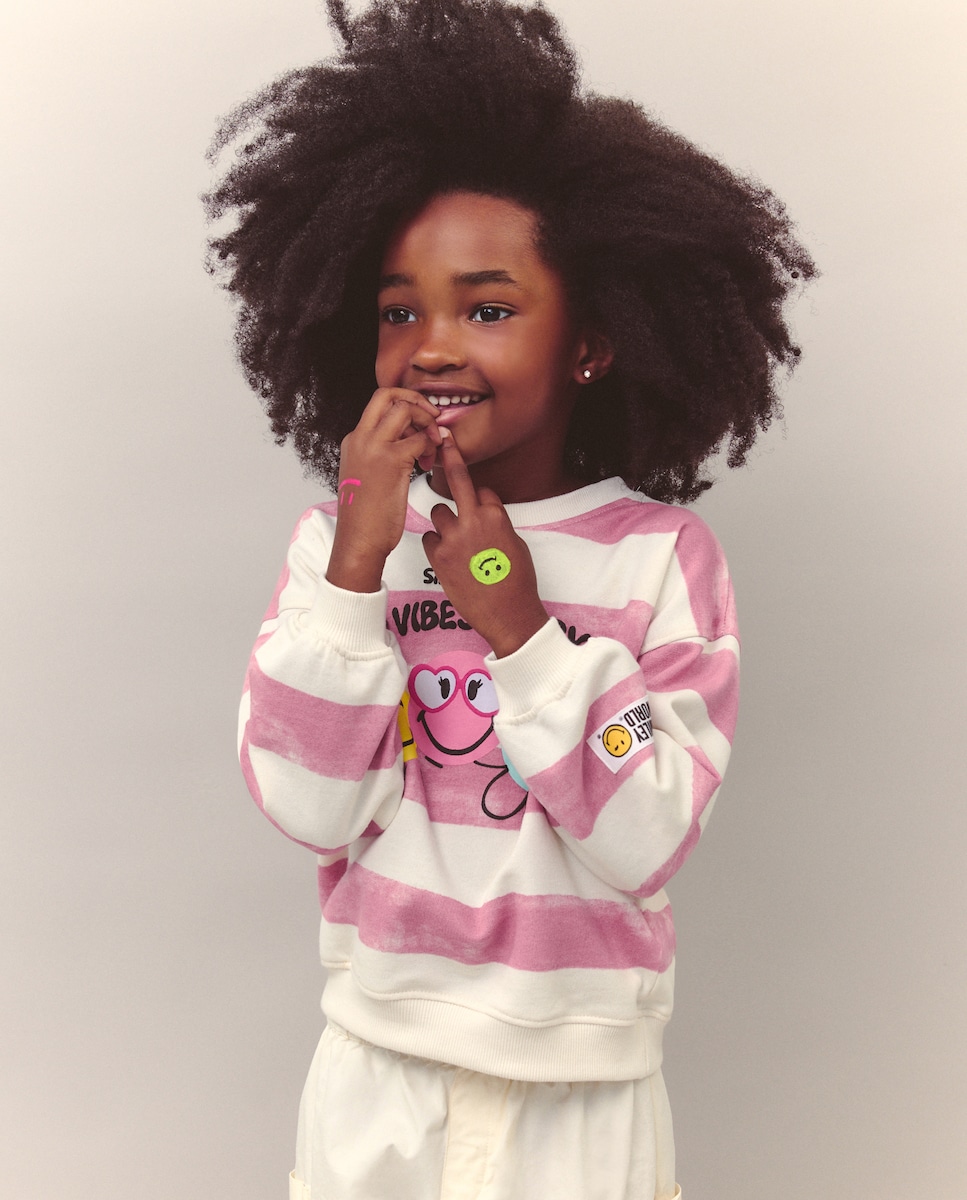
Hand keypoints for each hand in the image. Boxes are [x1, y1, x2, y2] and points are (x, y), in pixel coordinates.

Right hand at [327, 388, 441, 591]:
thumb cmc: (367, 516)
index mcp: (353, 440)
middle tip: (433, 418)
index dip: (404, 405)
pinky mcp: (390, 460)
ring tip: (433, 448)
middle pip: (387, 394)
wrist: (359, 540)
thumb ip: (381, 455)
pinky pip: (420, 438)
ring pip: (405, 409)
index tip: (421, 421)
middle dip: (416, 399)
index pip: (378, 404)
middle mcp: (360, 438)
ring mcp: (373, 447)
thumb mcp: (366, 477)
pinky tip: (430, 465)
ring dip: (428, 423)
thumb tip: (409, 442)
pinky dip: (432, 447)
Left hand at [422, 431, 549, 656]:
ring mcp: (453, 538)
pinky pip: (430, 538)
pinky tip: (448, 558)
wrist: (508, 615)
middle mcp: (474, 520)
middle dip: (451, 458)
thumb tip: (486, 515)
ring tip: (455, 541)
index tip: (476, 496)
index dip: (480, 497)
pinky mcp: (438, 557)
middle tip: (444, 441)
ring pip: (438, 512)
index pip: (482, 489)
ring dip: (444, 521)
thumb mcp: (515, 544)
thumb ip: (497, 524)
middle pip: (457, 480)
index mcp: (497, 515)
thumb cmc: (517, 582)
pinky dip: (437, 544)